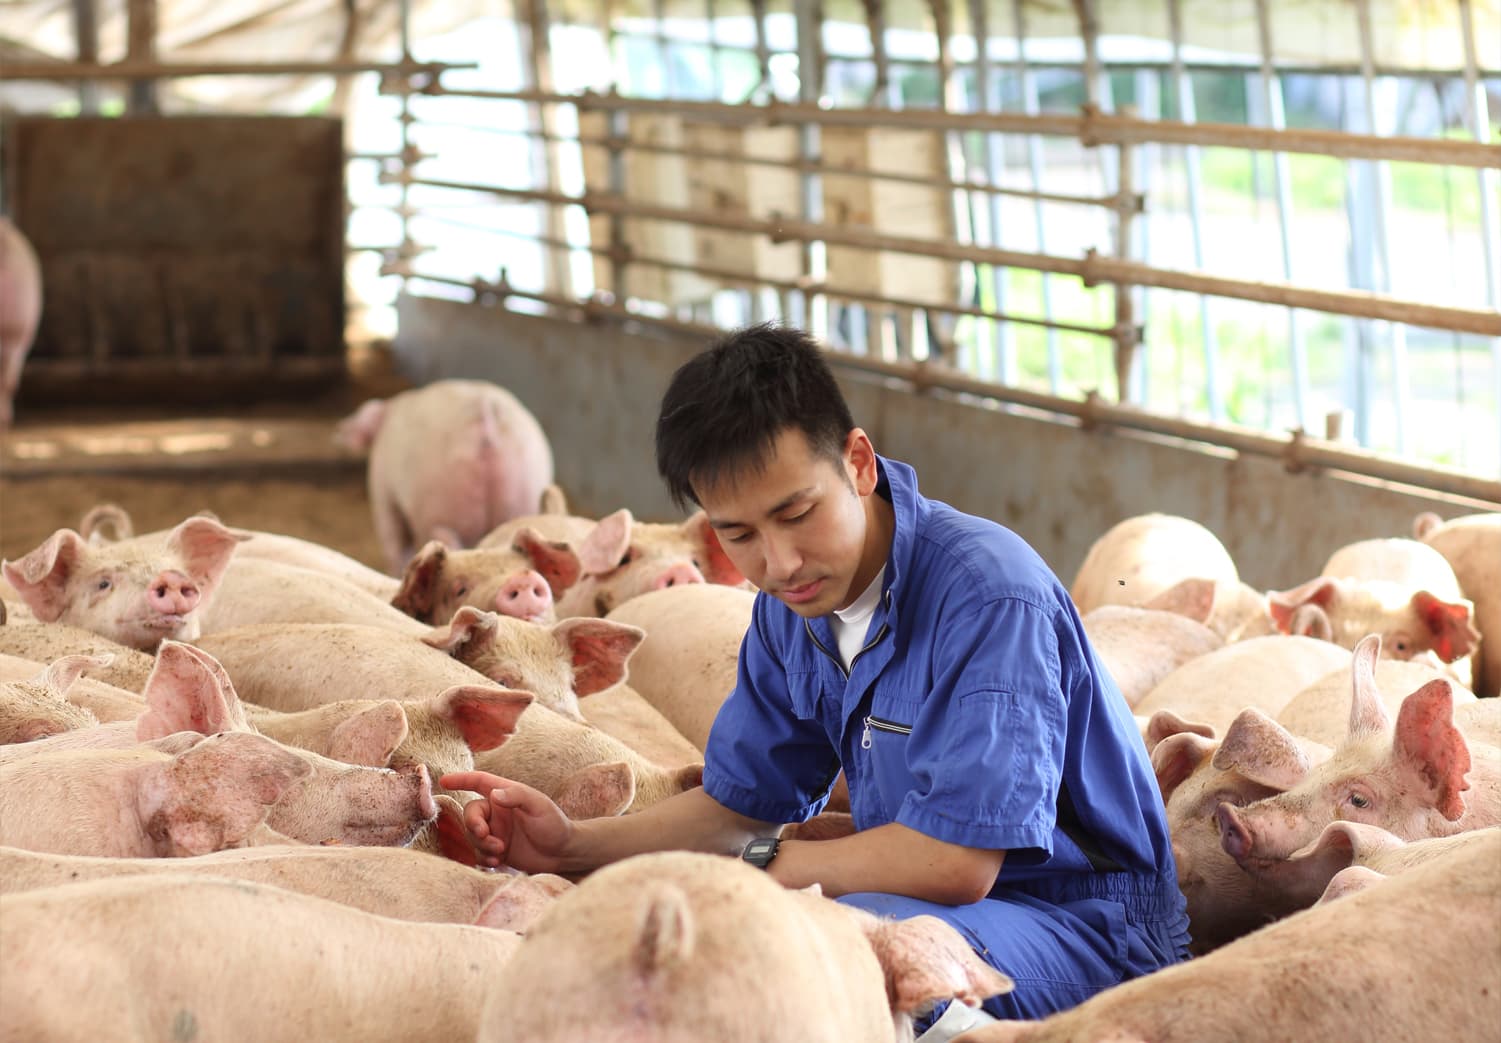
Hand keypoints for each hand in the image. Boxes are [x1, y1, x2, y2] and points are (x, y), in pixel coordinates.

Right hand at [439, 771, 574, 871]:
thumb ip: (516, 796)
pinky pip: (478, 852)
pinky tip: (497, 861)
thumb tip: (494, 794)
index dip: (461, 779)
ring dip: (481, 845)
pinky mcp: (496, 849)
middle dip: (473, 826)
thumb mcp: (539, 805)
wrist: (563, 854)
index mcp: (506, 794)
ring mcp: (496, 831)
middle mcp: (497, 811)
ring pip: (472, 836)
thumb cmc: (555, 824)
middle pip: (470, 813)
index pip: (479, 782)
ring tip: (500, 852)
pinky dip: (483, 857)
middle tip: (486, 837)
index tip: (443, 780)